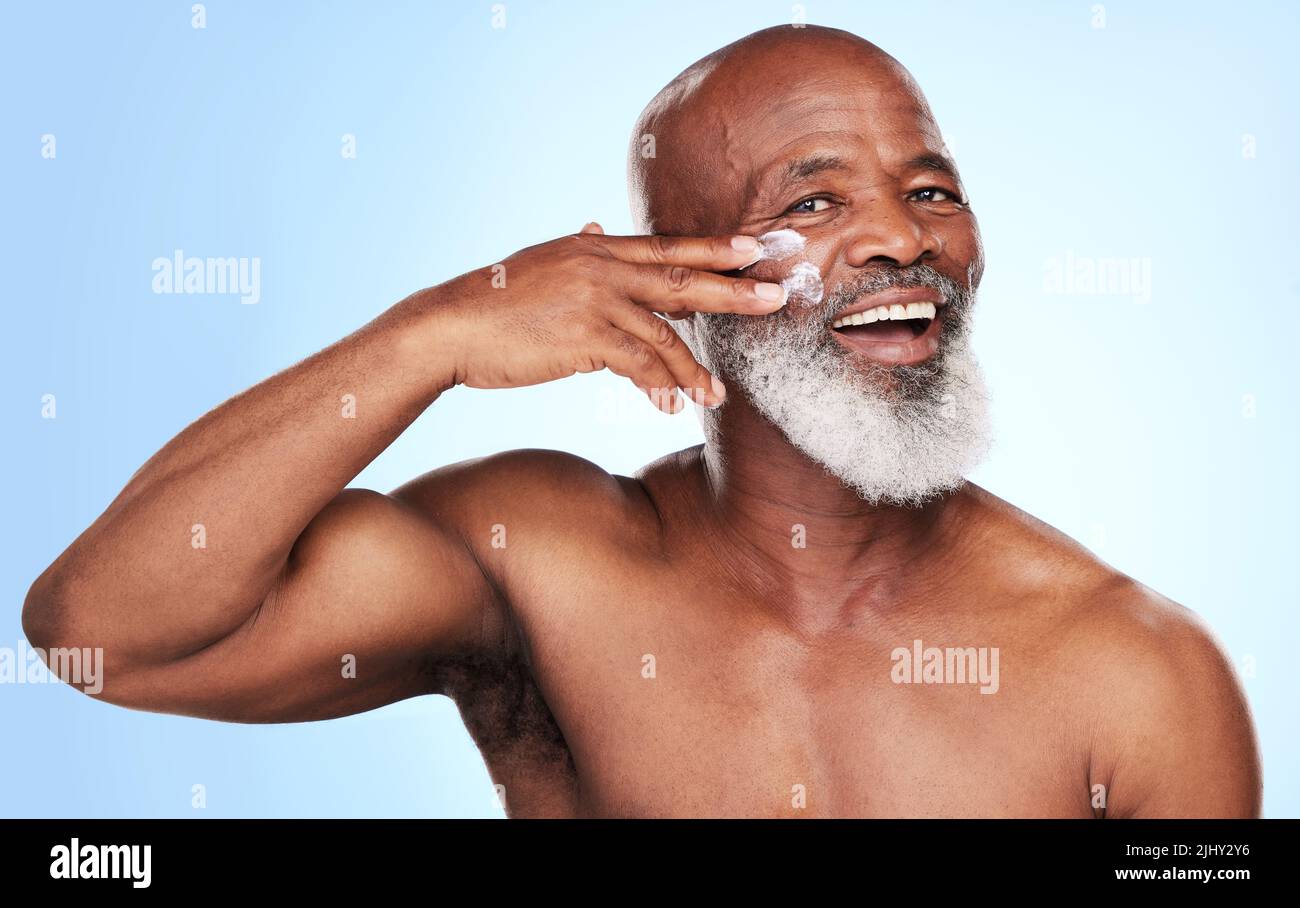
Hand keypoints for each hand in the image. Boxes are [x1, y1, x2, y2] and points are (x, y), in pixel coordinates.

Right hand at [428, 222, 785, 411]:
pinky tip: (672, 407)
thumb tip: (599, 223)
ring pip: (665, 334)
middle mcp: (601, 267)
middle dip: (736, 289)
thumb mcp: (543, 262)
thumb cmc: (495, 303)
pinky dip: (658, 387)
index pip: (668, 246)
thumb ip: (580, 247)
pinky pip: (638, 365)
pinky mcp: (583, 338)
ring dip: (695, 368)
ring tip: (718, 395)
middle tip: (779, 296)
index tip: (758, 246)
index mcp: (595, 248)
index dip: (717, 246)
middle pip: (683, 278)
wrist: (451, 327)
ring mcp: (594, 301)